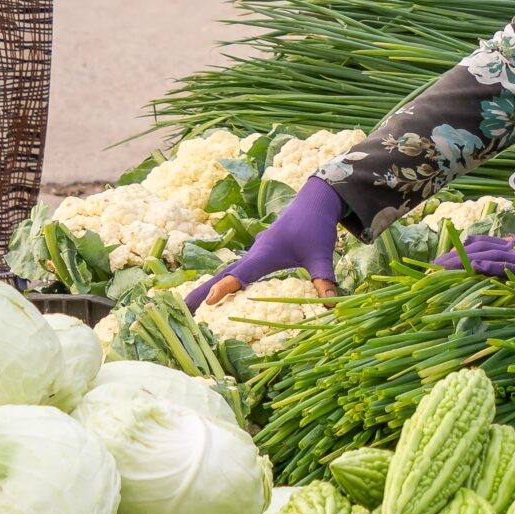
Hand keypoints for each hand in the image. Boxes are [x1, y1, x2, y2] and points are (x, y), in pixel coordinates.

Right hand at [188, 178, 344, 307]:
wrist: (313, 202)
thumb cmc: (315, 227)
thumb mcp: (322, 254)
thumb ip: (324, 278)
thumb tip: (331, 305)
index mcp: (265, 254)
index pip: (242, 274)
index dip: (227, 287)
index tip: (211, 302)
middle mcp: (254, 254)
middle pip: (223, 274)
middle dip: (202, 292)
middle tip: (183, 311)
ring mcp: (254, 254)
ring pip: (226, 272)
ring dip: (207, 288)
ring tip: (189, 308)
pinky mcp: (258, 255)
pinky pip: (236, 271)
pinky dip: (222, 282)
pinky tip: (217, 296)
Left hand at [435, 236, 514, 294]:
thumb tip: (510, 255)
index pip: (489, 243)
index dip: (464, 248)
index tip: (443, 258)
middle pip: (481, 246)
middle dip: (454, 254)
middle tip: (431, 266)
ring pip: (486, 254)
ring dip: (459, 261)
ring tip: (437, 269)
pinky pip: (503, 265)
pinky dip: (483, 265)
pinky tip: (466, 267)